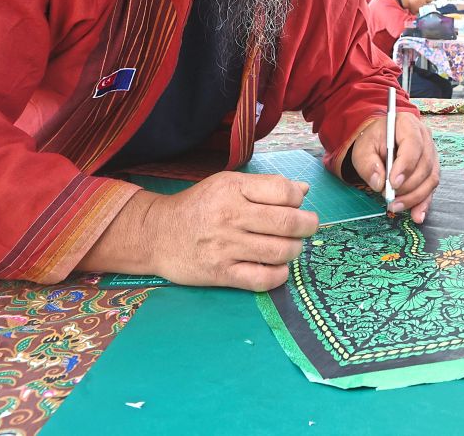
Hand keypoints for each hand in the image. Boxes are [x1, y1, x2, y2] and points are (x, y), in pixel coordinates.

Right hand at [145, 171, 317, 290]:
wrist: (156, 233)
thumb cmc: (198, 206)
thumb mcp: (228, 184)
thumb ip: (266, 187)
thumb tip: (303, 190)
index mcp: (233, 188)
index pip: (284, 191)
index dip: (299, 199)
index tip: (297, 205)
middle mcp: (230, 216)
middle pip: (287, 223)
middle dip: (308, 226)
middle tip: (308, 227)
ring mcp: (225, 247)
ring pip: (279, 251)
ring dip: (295, 250)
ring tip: (291, 247)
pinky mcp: (220, 273)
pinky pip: (262, 279)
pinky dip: (279, 275)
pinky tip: (279, 268)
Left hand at [350, 112, 439, 222]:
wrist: (379, 142)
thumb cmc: (372, 142)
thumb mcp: (362, 149)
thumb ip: (368, 164)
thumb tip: (380, 183)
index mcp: (407, 124)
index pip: (413, 145)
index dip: (405, 166)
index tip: (393, 183)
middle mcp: (425, 137)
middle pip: (424, 164)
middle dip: (408, 186)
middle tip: (390, 198)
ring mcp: (431, 154)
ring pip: (430, 179)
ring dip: (414, 197)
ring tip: (395, 206)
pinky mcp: (431, 170)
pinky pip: (431, 188)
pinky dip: (424, 203)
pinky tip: (417, 215)